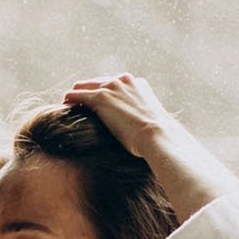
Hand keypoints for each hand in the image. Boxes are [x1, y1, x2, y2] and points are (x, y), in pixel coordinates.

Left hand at [64, 71, 238, 222]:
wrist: (157, 137)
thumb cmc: (163, 142)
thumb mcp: (160, 135)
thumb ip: (157, 136)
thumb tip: (174, 157)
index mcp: (142, 88)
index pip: (120, 84)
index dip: (109, 93)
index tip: (101, 101)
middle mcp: (127, 82)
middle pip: (102, 82)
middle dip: (90, 89)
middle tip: (79, 99)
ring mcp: (114, 88)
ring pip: (89, 86)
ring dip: (78, 93)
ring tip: (69, 101)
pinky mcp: (102, 98)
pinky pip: (80, 95)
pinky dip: (72, 98)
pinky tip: (64, 103)